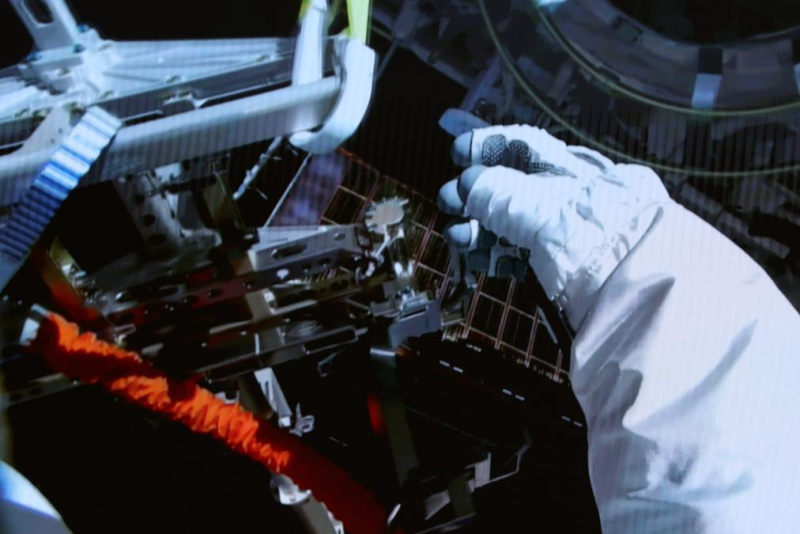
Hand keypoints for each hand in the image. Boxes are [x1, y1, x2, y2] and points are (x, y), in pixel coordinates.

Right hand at [437, 125, 670, 326]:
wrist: (625, 277)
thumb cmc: (584, 228)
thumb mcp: (534, 202)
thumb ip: (497, 192)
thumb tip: (467, 185)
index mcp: (560, 167)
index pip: (517, 143)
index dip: (484, 141)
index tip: (454, 145)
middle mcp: (556, 194)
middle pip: (505, 186)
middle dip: (471, 191)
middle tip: (445, 199)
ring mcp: (554, 229)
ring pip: (505, 222)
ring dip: (476, 227)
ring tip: (455, 236)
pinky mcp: (552, 261)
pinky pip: (515, 252)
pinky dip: (491, 254)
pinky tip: (473, 259)